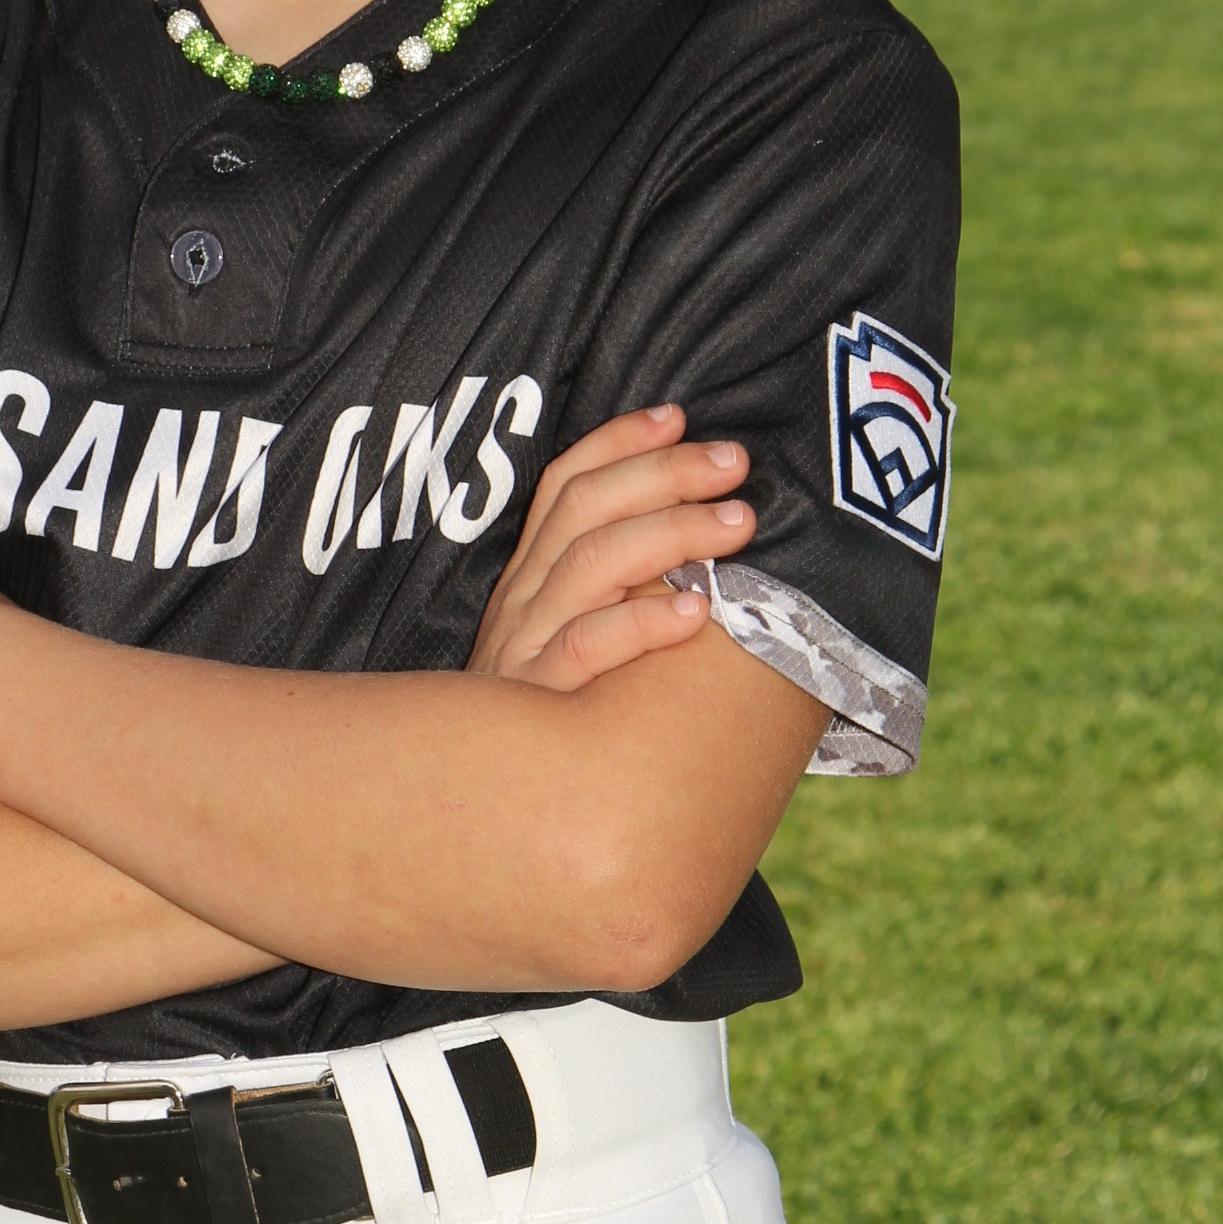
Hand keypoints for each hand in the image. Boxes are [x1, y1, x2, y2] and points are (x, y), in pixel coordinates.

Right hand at [466, 404, 756, 692]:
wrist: (485, 807)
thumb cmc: (555, 718)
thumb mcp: (571, 642)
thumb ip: (618, 593)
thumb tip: (705, 538)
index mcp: (531, 578)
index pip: (565, 485)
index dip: (619, 442)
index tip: (679, 416)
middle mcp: (523, 600)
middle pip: (586, 507)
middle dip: (664, 472)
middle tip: (734, 464)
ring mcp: (526, 646)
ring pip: (591, 562)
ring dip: (671, 532)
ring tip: (738, 525)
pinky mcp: (539, 700)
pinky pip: (588, 648)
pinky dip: (643, 623)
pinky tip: (696, 614)